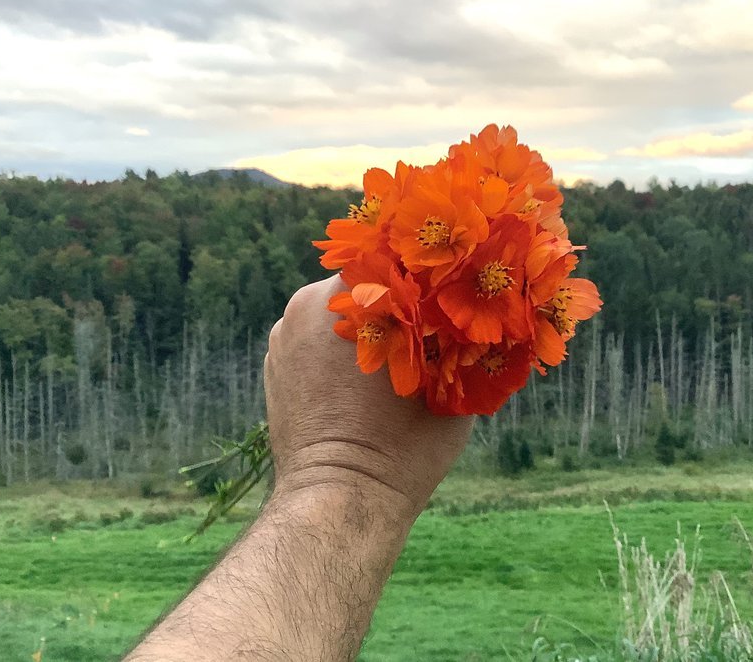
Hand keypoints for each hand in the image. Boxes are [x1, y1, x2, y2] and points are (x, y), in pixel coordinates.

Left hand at [265, 275, 473, 521]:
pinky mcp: (274, 362)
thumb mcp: (450, 385)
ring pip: (336, 307)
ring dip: (364, 319)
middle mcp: (310, 302)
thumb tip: (478, 315)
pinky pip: (313, 336)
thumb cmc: (405, 444)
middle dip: (392, 295)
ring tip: (395, 353)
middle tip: (426, 320)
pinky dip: (336, 346)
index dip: (422, 265)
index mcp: (353, 294)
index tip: (446, 282)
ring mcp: (285, 333)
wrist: (341, 499)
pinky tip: (360, 376)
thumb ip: (461, 340)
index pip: (391, 253)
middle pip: (362, 279)